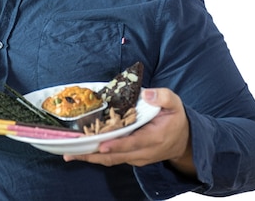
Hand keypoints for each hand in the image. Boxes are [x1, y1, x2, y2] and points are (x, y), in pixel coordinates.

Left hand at [63, 88, 195, 176]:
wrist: (184, 140)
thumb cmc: (175, 119)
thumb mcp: (174, 103)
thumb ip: (162, 96)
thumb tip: (146, 93)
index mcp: (155, 137)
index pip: (133, 143)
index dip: (117, 144)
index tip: (101, 144)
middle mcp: (144, 152)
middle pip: (116, 156)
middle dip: (93, 155)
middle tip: (71, 152)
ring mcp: (137, 158)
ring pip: (111, 160)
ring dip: (91, 157)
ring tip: (70, 154)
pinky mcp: (131, 158)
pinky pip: (113, 159)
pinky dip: (97, 156)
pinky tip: (82, 150)